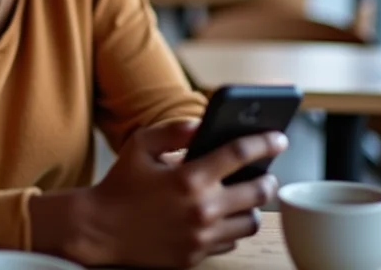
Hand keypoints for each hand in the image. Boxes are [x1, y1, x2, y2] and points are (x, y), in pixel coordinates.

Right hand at [80, 120, 287, 268]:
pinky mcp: (197, 256)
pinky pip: (231, 242)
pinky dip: (232, 227)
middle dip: (267, 177)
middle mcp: (202, 209)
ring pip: (250, 222)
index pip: (239, 154)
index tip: (279, 137)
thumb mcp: (141, 144)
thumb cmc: (121, 183)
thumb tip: (204, 125)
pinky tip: (223, 215)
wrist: (101, 229)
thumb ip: (175, 130)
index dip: (264, 142)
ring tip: (246, 195)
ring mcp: (202, 236)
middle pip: (256, 192)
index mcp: (189, 177)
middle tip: (267, 172)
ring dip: (252, 206)